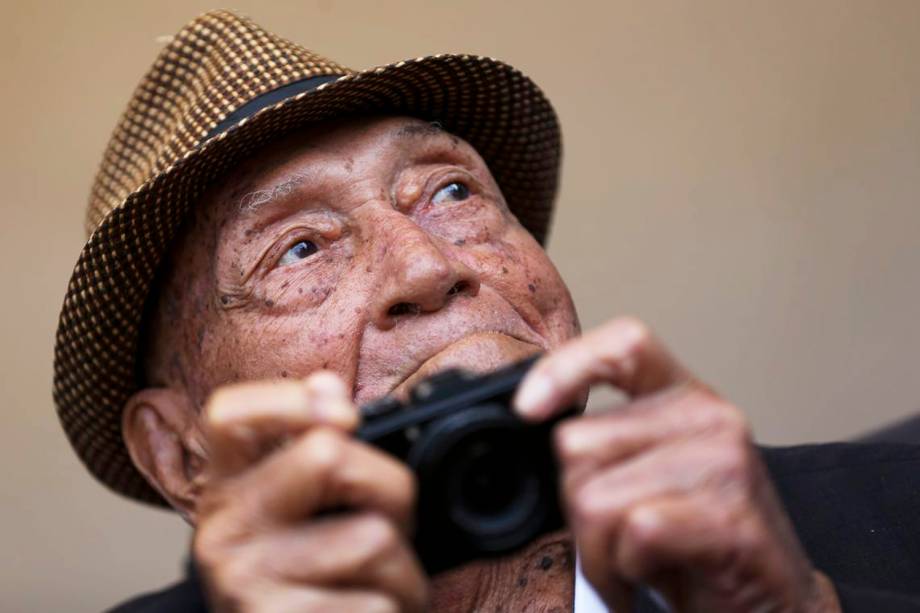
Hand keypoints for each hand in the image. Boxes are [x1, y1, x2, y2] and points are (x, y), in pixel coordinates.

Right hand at [193, 372, 427, 612]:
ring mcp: (247, 581)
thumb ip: (309, 448)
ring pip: (374, 539)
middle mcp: (226, 529)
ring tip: (384, 587)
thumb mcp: (289, 515)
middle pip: (329, 457)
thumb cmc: (296, 584)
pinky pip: (378, 604)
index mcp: (228, 488)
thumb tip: (326, 382)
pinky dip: (396, 612)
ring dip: (405, 572)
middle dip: (392, 491)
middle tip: (394, 524)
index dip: (290, 400)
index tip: (344, 415)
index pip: (229, 414)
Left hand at [515, 318, 840, 612]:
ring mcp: (723, 463)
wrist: (771, 603)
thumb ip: (606, 441)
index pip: (625, 345)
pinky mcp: (731, 516)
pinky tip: (649, 576)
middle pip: (578, 443)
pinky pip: (634, 532)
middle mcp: (708, 417)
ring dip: (597, 551)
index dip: (566, 366)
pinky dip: (625, 572)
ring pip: (594, 497)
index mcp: (683, 397)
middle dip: (575, 506)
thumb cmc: (697, 544)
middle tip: (613, 535)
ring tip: (632, 561)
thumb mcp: (645, 475)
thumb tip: (533, 420)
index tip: (528, 408)